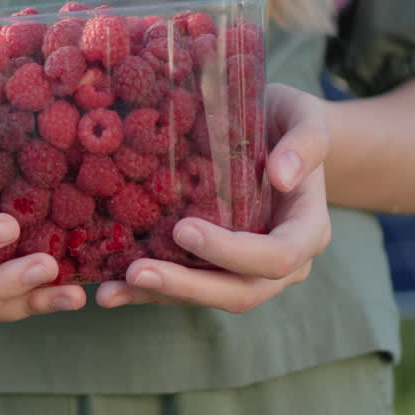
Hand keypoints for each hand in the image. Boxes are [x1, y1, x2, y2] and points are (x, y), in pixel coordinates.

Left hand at [97, 83, 331, 312]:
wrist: (273, 130)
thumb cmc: (288, 120)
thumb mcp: (304, 116)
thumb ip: (305, 143)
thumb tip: (283, 176)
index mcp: (307, 230)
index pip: (278, 257)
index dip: (233, 253)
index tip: (185, 229)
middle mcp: (282, 262)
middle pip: (240, 292)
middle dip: (187, 287)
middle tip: (137, 272)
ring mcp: (247, 270)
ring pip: (206, 297)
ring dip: (158, 296)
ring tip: (109, 291)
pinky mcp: (216, 267)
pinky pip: (184, 287)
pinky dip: (148, 291)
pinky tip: (108, 288)